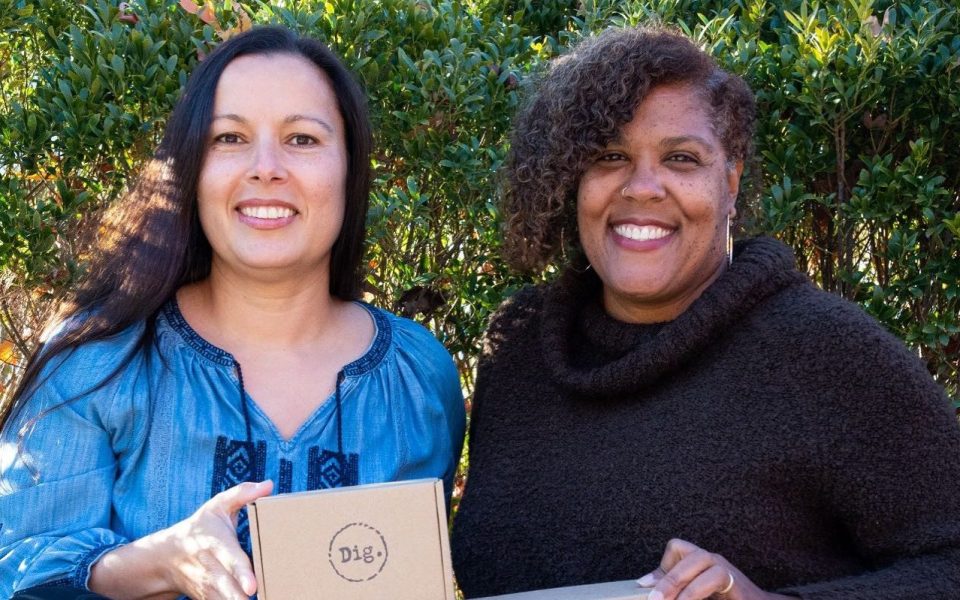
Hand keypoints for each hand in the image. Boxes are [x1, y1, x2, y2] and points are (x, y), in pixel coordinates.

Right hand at [90, 480, 273, 599]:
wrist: (166, 556)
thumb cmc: (200, 528)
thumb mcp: (217, 507)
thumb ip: (242, 494)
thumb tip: (269, 485)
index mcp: (217, 544)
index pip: (231, 559)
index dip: (242, 574)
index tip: (252, 586)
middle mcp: (211, 568)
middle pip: (227, 587)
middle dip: (240, 596)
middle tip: (257, 597)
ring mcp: (208, 586)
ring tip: (264, 599)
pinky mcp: (207, 597)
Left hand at [636, 538, 796, 599]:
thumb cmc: (725, 598)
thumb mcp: (694, 589)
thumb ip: (676, 585)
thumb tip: (645, 584)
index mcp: (700, 561)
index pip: (677, 547)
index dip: (664, 567)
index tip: (649, 589)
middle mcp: (713, 560)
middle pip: (687, 555)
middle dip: (669, 579)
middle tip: (656, 599)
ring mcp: (728, 569)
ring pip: (702, 562)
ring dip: (684, 585)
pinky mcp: (738, 584)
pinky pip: (716, 578)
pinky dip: (696, 592)